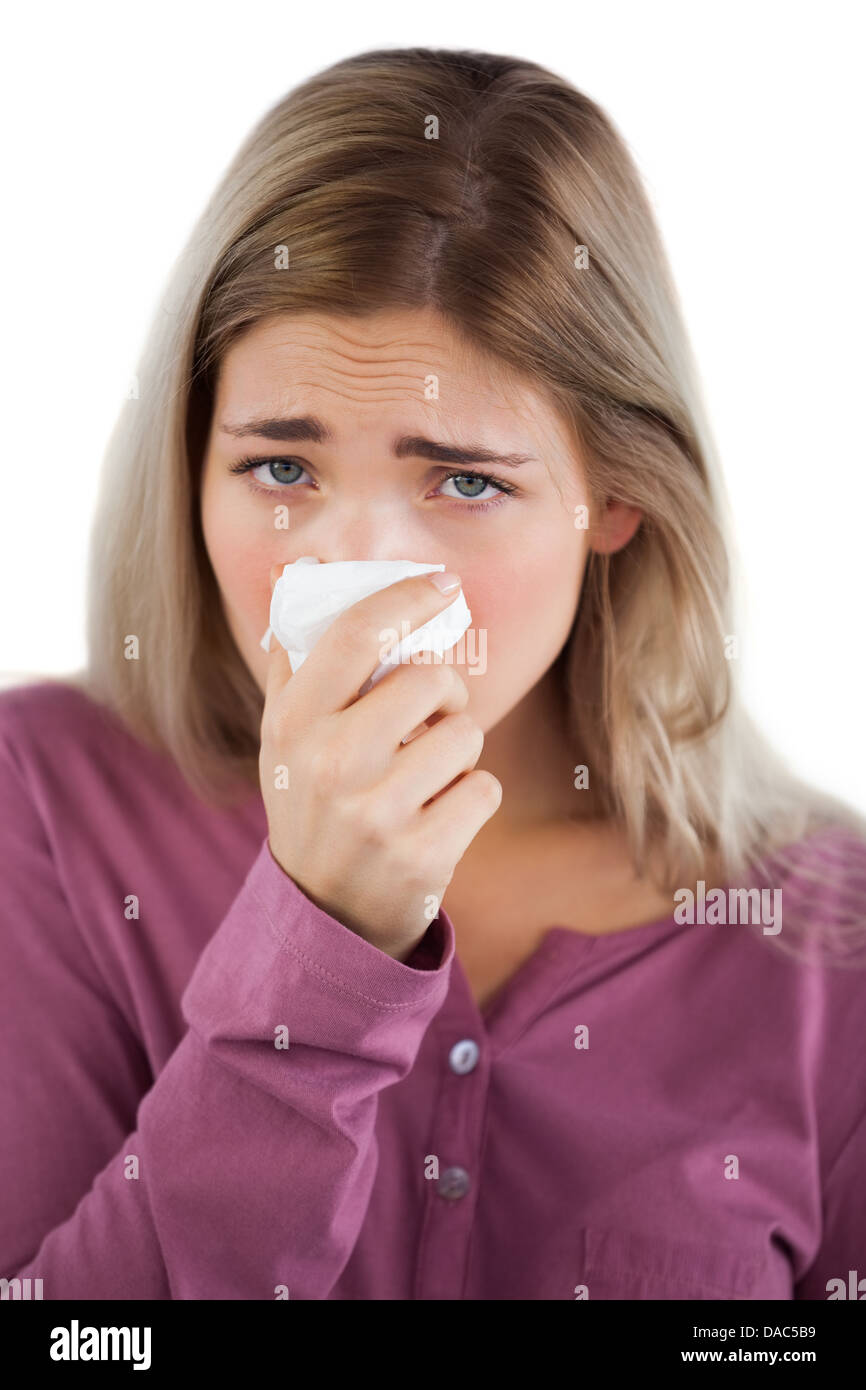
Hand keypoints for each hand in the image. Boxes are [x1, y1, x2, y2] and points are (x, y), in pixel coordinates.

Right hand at [259, 569, 501, 959]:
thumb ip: (295, 655)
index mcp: (293, 723)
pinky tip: (439, 814)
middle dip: (445, 693)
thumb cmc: (312, 800)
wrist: (324, 913)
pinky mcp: (421, 856)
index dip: (405, 597)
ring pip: (466, 735)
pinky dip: (473, 796)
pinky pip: (484, 788)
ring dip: (459, 751)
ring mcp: (374, 814)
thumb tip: (301, 569)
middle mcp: (328, 765)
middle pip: (429, 680)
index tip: (443, 584)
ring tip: (426, 776)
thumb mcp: (284, 734)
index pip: (354, 634)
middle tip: (428, 718)